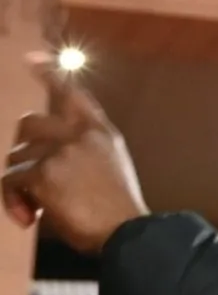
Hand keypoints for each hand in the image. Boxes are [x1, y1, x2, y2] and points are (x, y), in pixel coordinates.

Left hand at [3, 53, 149, 253]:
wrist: (130, 235)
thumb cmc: (118, 212)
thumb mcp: (109, 168)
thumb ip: (82, 149)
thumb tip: (37, 152)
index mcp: (100, 132)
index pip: (71, 93)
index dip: (49, 73)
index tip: (31, 59)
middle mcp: (81, 134)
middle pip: (28, 123)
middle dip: (21, 150)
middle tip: (27, 181)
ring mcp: (62, 150)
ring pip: (15, 156)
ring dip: (18, 185)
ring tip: (35, 208)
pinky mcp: (44, 172)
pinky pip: (10, 180)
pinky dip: (13, 201)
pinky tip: (29, 218)